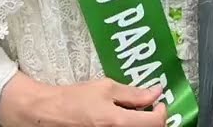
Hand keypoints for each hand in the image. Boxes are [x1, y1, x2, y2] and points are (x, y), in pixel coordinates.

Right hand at [0, 72, 166, 126]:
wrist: (50, 114)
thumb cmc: (76, 99)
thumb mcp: (106, 88)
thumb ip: (133, 93)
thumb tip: (156, 92)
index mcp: (119, 122)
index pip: (156, 123)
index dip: (162, 111)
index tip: (158, 103)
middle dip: (153, 119)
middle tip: (148, 108)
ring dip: (141, 124)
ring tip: (135, 113)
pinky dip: (129, 126)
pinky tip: (122, 119)